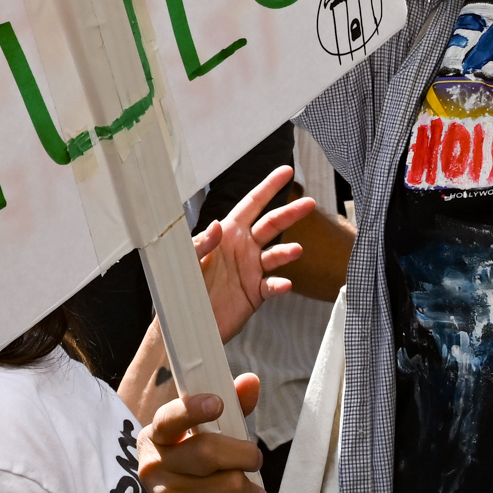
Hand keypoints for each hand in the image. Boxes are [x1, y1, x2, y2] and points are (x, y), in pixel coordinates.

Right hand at [139, 376, 268, 492]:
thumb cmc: (206, 490)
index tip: (218, 404)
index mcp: (155, 439)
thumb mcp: (218, 448)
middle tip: (254, 463)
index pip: (171, 418)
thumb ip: (234, 413)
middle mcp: (152, 467)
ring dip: (251, 492)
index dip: (194, 409)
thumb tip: (250, 381)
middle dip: (246, 456)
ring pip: (229, 483)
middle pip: (210, 451)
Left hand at [193, 165, 312, 343]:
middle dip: (290, 213)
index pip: (252, 204)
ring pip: (276, 254)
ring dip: (287, 251)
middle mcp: (243, 247)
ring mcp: (252, 270)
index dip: (268, 186)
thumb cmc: (182, 285)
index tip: (286, 171)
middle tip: (310, 203)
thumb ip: (200, 243)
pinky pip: (272, 285)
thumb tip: (217, 225)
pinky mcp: (255, 293)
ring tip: (296, 250)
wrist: (186, 321)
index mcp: (228, 233)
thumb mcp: (187, 260)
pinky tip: (284, 285)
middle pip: (272, 224)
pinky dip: (280, 285)